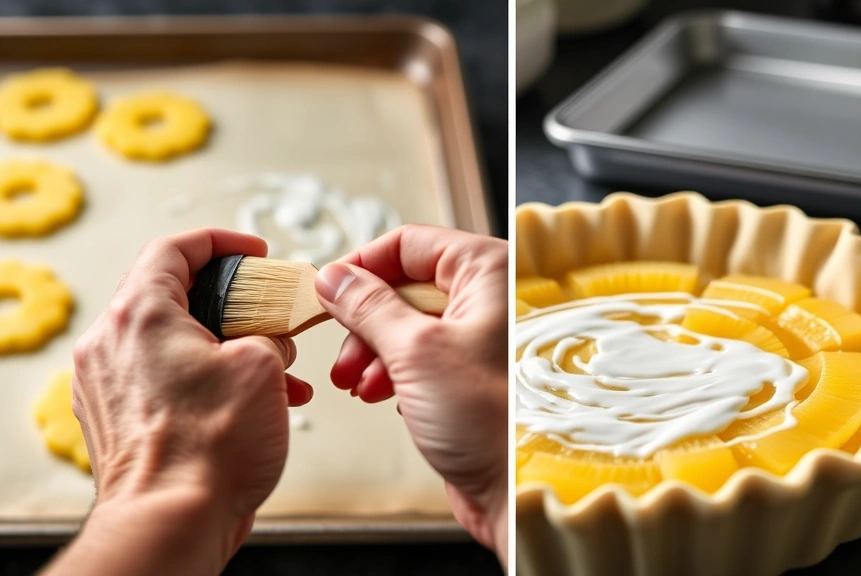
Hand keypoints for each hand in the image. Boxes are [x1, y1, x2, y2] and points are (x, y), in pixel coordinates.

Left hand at [47, 229, 312, 575]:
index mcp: (141, 314)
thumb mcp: (263, 365)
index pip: (174, 249)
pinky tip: (252, 404)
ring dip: (227, 349)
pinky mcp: (117, 421)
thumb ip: (267, 333)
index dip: (221, 243)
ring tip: (274, 372)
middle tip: (269, 315)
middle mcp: (111, 344)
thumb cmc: (208, 447)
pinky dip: (207, 381)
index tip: (253, 252)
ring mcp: (108, 385)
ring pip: (174, 343)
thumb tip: (269, 340)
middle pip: (174, 297)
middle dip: (233, 305)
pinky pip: (165, 381)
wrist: (171, 521)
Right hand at [315, 224, 507, 565]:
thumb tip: (334, 278)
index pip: (409, 244)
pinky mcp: (471, 373)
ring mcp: (481, 336)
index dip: (362, 266)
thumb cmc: (488, 421)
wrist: (515, 489)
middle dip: (365, 321)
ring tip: (358, 384)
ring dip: (374, 351)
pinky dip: (395, 372)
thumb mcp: (414, 351)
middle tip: (343, 353)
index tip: (328, 289)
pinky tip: (384, 396)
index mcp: (488, 272)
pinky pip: (421, 356)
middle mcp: (490, 297)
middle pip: (405, 285)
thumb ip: (368, 306)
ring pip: (408, 323)